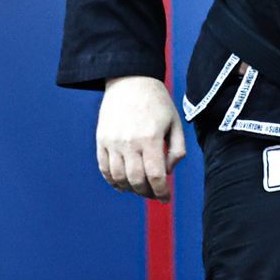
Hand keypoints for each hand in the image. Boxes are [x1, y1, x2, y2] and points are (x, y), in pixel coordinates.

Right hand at [96, 75, 184, 201]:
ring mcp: (113, 142)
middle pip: (136, 181)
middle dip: (147, 193)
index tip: (166, 199)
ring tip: (140, 188)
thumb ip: (177, 149)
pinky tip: (122, 185)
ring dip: (130, 189)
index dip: (162, 192)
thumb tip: (168, 172)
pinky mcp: (101, 140)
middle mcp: (130, 143)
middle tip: (154, 194)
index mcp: (151, 138)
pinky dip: (113, 181)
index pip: (156, 176)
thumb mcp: (176, 122)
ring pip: (119, 178)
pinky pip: (104, 169)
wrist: (130, 81)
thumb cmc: (157, 102)